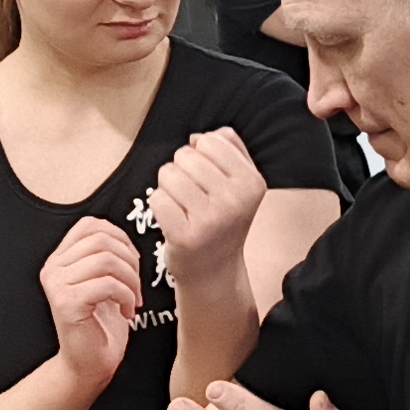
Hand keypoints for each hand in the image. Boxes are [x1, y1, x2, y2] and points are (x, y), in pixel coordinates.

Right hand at [39, 215, 143, 386]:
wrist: (88, 366)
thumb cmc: (101, 327)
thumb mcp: (104, 283)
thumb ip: (107, 257)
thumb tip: (126, 239)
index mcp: (59, 259)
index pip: (90, 225)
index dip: (120, 237)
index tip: (133, 262)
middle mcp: (52, 268)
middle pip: (102, 239)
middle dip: (130, 260)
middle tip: (137, 286)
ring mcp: (57, 285)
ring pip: (106, 260)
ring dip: (131, 280)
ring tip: (133, 300)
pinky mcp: (66, 303)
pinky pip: (107, 284)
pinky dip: (126, 296)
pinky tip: (127, 313)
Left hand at [147, 126, 265, 295]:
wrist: (214, 271)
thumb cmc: (222, 219)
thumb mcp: (240, 183)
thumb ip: (228, 148)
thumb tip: (197, 138)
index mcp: (252, 183)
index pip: (209, 141)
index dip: (200, 154)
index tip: (207, 178)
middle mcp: (235, 201)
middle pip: (185, 155)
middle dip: (182, 170)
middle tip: (193, 196)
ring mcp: (210, 220)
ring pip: (168, 174)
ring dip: (168, 187)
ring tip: (183, 206)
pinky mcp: (185, 236)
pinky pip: (157, 199)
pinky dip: (160, 206)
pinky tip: (174, 219)